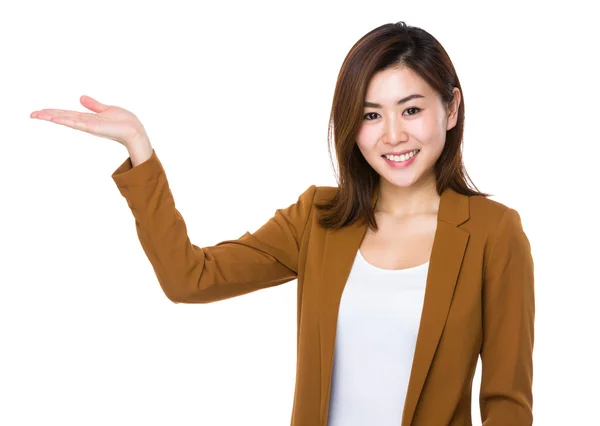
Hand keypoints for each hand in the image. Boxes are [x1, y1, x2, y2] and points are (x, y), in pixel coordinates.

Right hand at [30, 95, 149, 148]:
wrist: (134, 129)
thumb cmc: (124, 121)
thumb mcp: (106, 109)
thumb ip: (93, 105)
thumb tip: (80, 97)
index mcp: (87, 118)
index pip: (66, 114)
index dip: (53, 112)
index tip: (40, 112)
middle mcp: (85, 122)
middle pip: (62, 117)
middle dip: (47, 115)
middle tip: (32, 114)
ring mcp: (88, 125)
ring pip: (66, 119)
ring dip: (51, 117)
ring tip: (37, 115)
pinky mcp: (93, 127)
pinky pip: (76, 123)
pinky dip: (65, 120)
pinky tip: (55, 118)